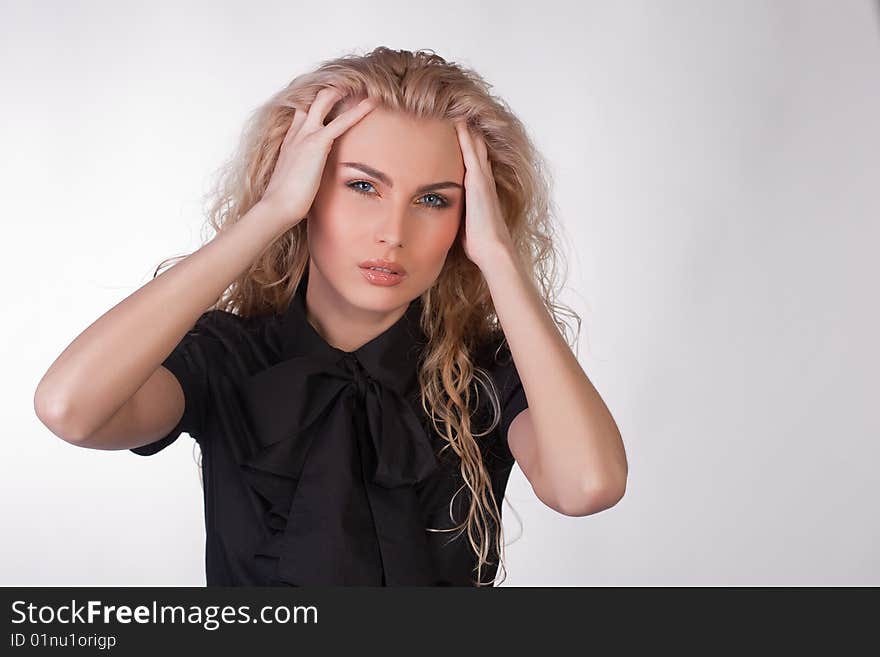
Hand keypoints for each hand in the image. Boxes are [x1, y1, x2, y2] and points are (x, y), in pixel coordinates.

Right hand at [259, 88, 379, 229]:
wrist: (277, 206)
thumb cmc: (284, 200)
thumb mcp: (295, 179)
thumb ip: (303, 172)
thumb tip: (311, 180)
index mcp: (291, 139)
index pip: (305, 110)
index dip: (319, 101)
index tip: (336, 96)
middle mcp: (297, 131)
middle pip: (314, 98)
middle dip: (333, 88)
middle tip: (352, 81)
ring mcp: (306, 135)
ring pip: (326, 99)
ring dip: (345, 89)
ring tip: (365, 82)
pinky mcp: (317, 143)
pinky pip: (342, 121)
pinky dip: (359, 110)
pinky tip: (373, 102)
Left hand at [454, 120, 514, 268]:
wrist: (493, 249)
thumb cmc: (479, 242)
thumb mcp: (466, 223)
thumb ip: (459, 214)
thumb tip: (444, 218)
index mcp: (481, 190)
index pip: (474, 161)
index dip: (467, 145)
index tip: (455, 130)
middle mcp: (484, 180)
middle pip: (477, 147)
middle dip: (468, 131)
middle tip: (457, 110)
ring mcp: (482, 179)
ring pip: (474, 145)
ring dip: (466, 128)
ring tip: (456, 109)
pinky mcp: (478, 181)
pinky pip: (471, 152)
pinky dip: (465, 136)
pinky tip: (458, 122)